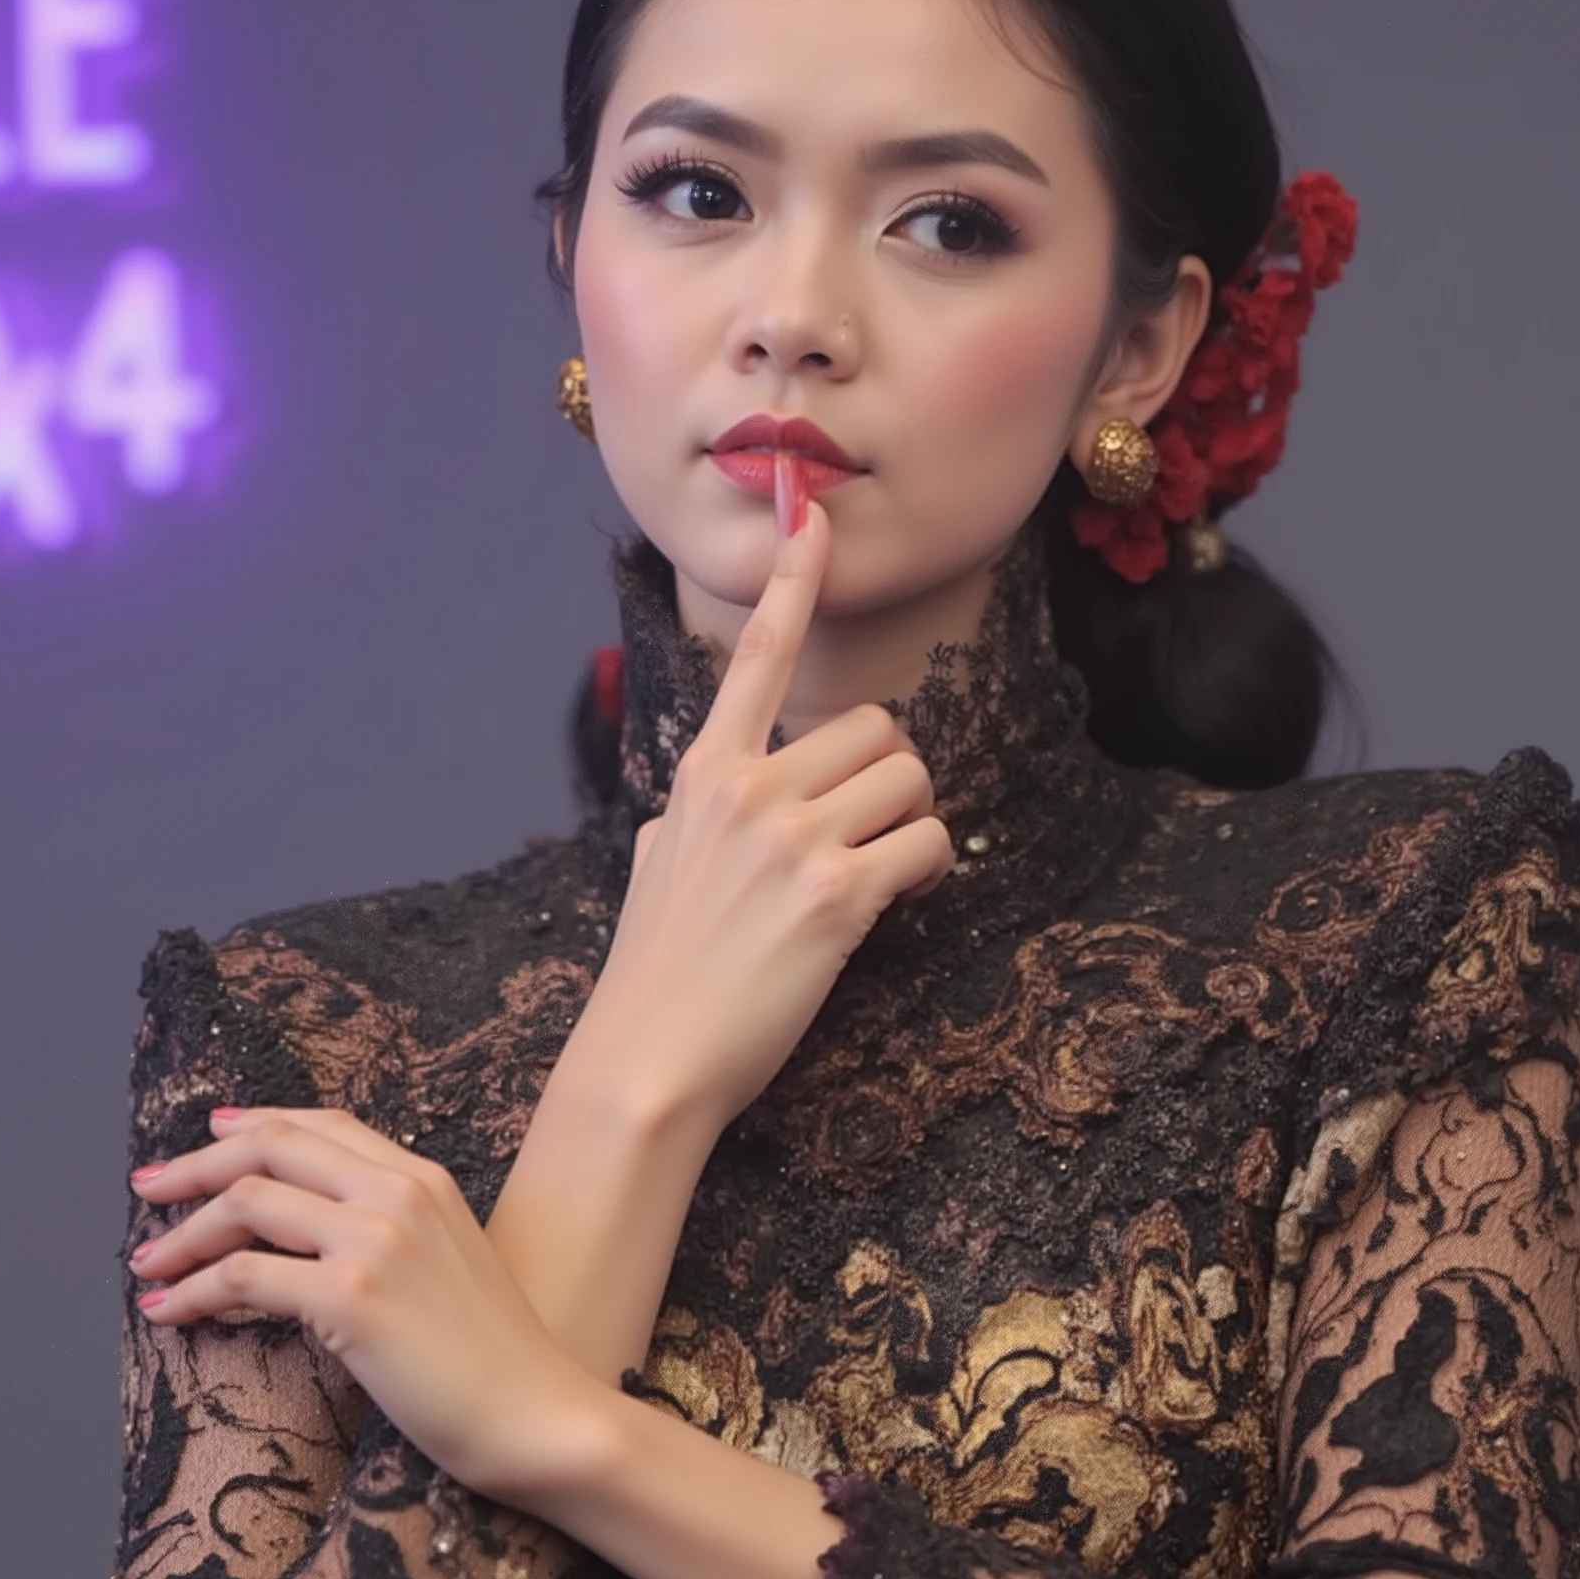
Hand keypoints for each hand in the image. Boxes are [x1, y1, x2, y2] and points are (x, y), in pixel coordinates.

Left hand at [126, 1109, 605, 1503]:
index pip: (322, 1125)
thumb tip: (318, 1240)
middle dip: (196, 1166)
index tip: (207, 1137)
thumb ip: (395, 1232)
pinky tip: (169, 1310)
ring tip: (148, 1262)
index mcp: (424, 1179)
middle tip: (148, 1188)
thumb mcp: (449, 1265)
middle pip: (271, 1148)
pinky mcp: (351, 1297)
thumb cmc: (499, 1360)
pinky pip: (245, 1276)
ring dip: (182, 1234)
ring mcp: (374, 1241)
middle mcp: (397, 1193)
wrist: (539, 1415)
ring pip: (247, 1204)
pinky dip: (194, 1289)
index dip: (254, 1125)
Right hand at [570, 491, 957, 1137]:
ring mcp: (792, 838)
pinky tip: (902, 901)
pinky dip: (931, 871)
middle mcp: (748, 789)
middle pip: (877, 729)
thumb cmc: (653, 976)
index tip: (813, 515)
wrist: (648, 1063)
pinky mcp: (836, 894)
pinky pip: (927, 844)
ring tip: (879, 875)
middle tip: (866, 838)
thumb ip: (681, 824)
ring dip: (913, 828)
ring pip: (909, 780)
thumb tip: (685, 818)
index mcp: (705, 774)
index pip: (755, 657)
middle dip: (888, 782)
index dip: (792, 582)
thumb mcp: (651, 871)